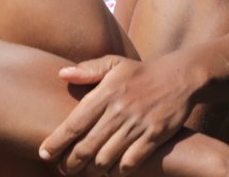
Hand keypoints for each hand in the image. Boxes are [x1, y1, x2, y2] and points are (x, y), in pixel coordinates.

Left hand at [39, 53, 200, 173]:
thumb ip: (89, 69)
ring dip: (92, 170)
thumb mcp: (116, 64)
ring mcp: (139, 124)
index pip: (73, 125)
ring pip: (105, 159)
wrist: (183, 76)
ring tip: (87, 171)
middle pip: (86, 148)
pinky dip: (117, 171)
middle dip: (70, 164)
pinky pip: (129, 162)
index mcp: (107, 93)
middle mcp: (120, 110)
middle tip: (66, 169)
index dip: (55, 144)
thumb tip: (62, 74)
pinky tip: (112, 169)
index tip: (44, 155)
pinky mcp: (155, 135)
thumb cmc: (143, 73)